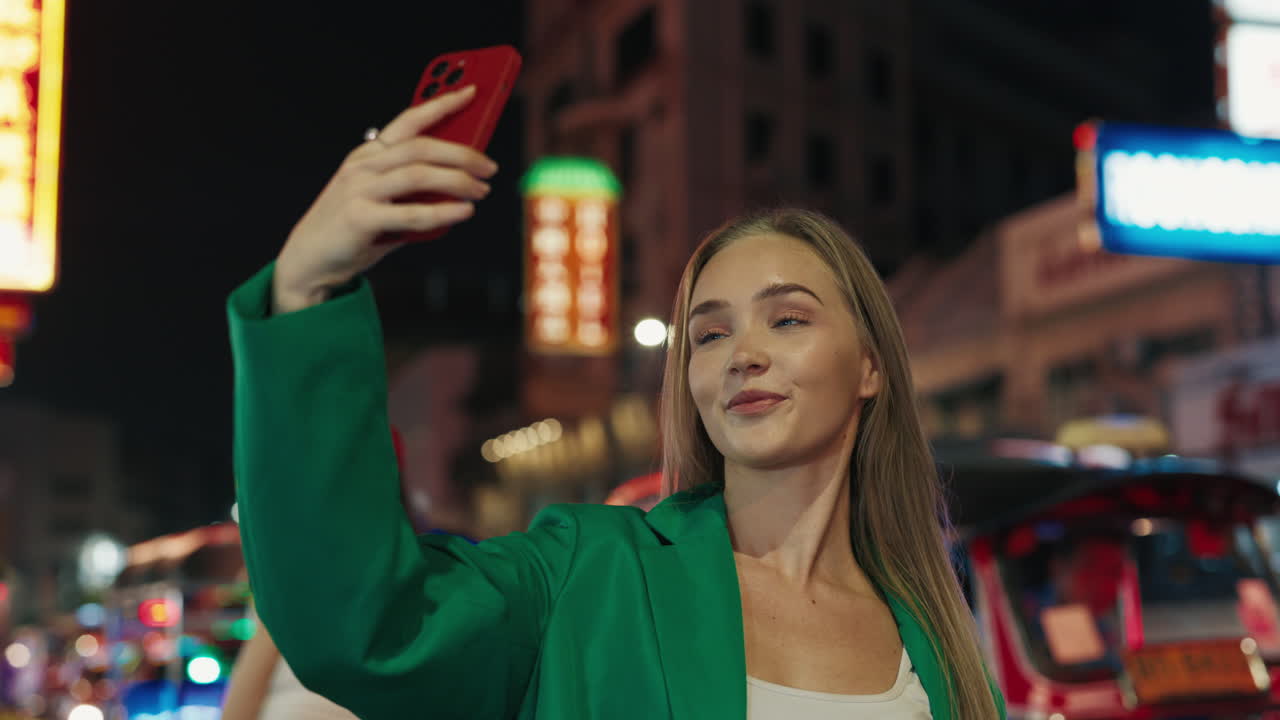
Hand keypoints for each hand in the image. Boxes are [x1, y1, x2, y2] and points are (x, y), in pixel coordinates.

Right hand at [272, 85, 498, 313]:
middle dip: (461, 153)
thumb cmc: (353, 227)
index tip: (471, 93)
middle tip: (488, 166)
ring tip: (480, 190)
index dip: (441, 103)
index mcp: (368, 154)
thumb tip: (461, 180)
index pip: (409, 120)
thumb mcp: (383, 197)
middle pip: (421, 147)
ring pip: (418, 174)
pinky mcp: (360, 219)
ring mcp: (359, 190)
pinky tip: (463, 212)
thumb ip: (415, 188)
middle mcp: (363, 166)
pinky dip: (443, 212)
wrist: (311, 260)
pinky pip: (411, 212)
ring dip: (457, 181)